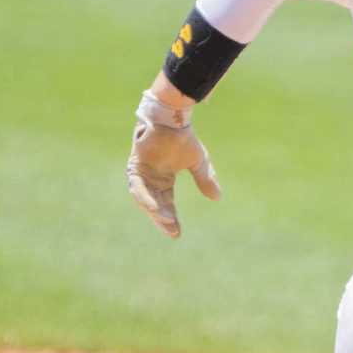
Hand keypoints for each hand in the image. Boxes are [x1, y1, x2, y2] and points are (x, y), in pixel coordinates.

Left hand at [126, 87, 220, 238]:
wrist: (172, 119)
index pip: (166, 203)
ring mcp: (141, 173)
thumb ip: (205, 179)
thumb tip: (217, 198)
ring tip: (166, 222)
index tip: (177, 233)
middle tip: (172, 232)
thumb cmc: (183, 138)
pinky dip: (145, 198)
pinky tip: (154, 208)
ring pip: (144, 199)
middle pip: (155, 204)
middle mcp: (151, 179)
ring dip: (154, 211)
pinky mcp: (135, 166)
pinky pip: (137, 187)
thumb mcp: (199, 162)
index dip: (171, 218)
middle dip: (162, 219)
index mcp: (163, 179)